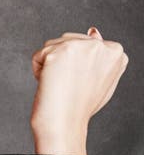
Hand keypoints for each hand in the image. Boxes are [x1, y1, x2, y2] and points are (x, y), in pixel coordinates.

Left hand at [30, 27, 128, 154]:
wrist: (64, 124)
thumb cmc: (81, 106)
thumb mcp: (99, 79)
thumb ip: (100, 56)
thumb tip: (93, 30)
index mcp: (116, 52)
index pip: (86, 45)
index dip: (77, 66)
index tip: (81, 84)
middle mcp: (101, 46)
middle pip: (69, 41)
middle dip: (63, 62)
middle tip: (69, 87)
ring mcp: (80, 47)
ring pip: (53, 45)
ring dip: (50, 66)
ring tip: (61, 85)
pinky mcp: (58, 52)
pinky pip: (38, 56)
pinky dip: (38, 71)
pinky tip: (50, 84)